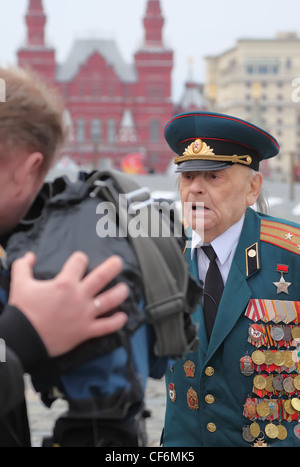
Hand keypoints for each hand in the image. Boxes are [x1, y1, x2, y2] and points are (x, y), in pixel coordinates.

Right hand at [8, 252, 128, 356]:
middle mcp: (79, 296)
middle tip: (119, 262)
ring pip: (109, 301)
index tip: (80, 260)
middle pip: (101, 277)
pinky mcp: (86, 331)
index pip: (79, 262)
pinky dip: (116, 322)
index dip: (80, 258)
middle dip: (112, 267)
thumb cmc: (23, 310)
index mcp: (65, 283)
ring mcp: (85, 314)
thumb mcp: (20, 283)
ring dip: (120, 293)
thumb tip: (30, 255)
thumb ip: (23, 265)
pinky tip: (123, 317)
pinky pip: (106, 327)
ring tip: (125, 289)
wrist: (23, 338)